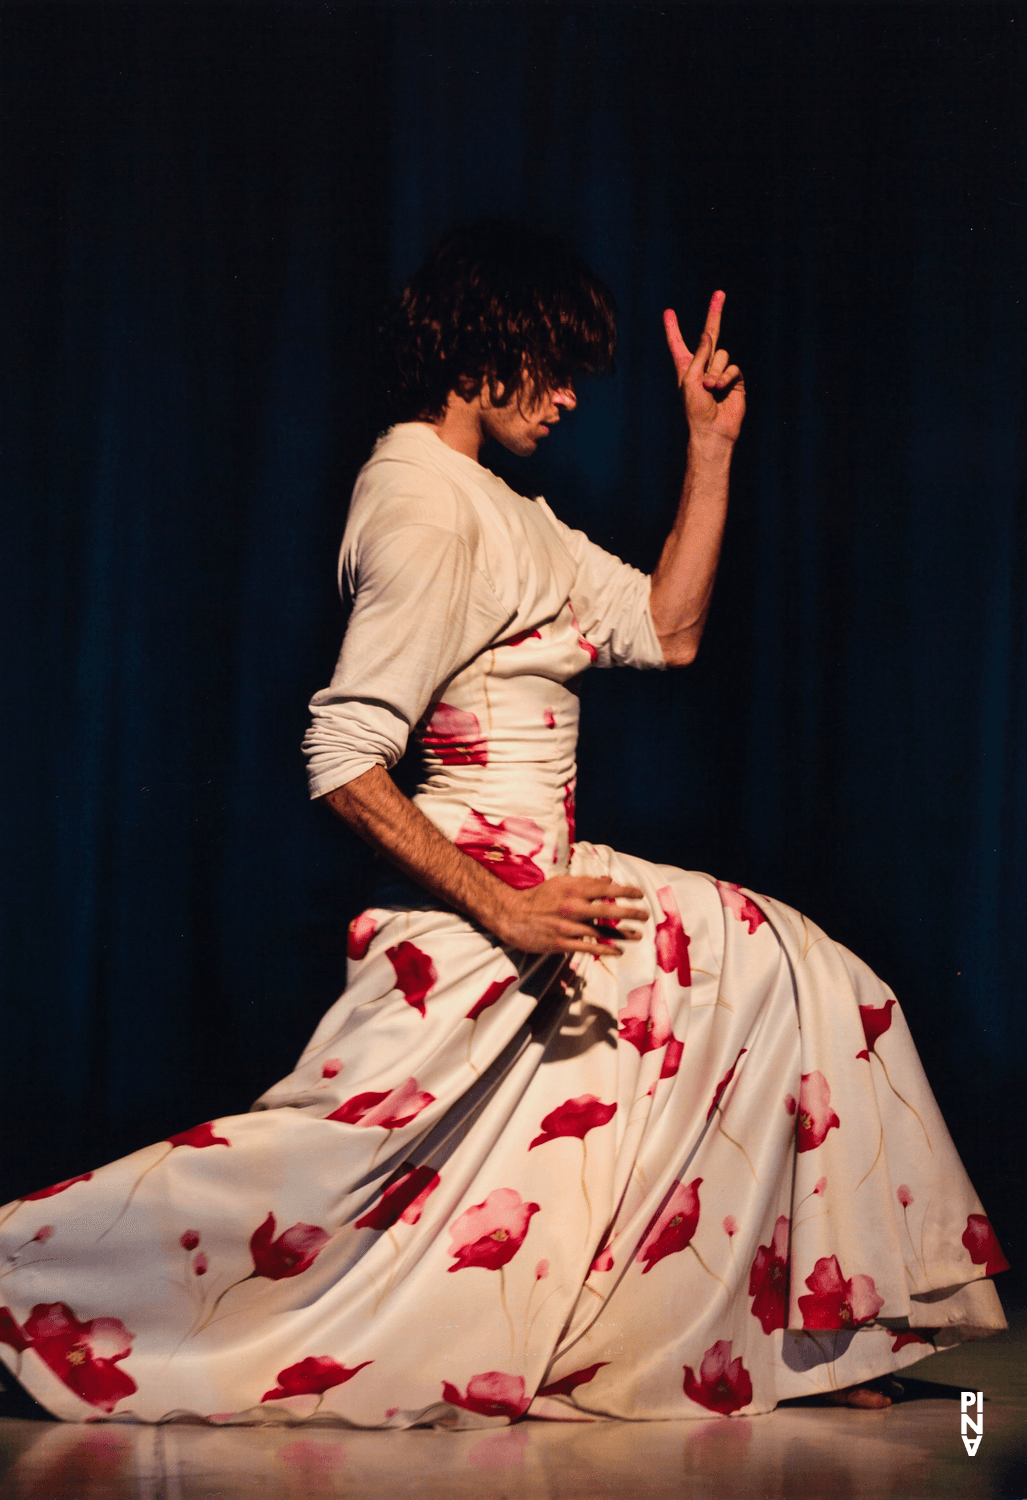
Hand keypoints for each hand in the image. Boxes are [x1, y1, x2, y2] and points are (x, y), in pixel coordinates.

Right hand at [490, 876, 649, 955]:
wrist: (512, 915)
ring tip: (638, 935)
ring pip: (601, 931)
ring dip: (622, 934)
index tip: (639, 894)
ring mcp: (567, 926)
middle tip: (645, 914)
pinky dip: (605, 950)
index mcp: (572, 889)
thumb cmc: (538, 897)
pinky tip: (618, 951)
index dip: (625, 891)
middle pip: (608, 910)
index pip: (605, 888)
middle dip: (630, 912)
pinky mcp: (561, 943)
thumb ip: (584, 882)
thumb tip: (608, 880)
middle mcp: (572, 907)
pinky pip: (588, 947)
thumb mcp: (560, 883)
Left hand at [663, 292, 745, 447]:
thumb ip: (699, 355)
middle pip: (711, 334)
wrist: (712, 430)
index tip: (668, 312)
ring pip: (721, 355)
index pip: (678, 343)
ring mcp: (720, 371)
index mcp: (686, 367)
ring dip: (716, 371)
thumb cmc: (695, 408)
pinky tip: (720, 389)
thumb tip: (707, 333)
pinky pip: (733, 368)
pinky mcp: (735, 380)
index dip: (673, 329)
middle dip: (715, 313)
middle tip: (720, 293)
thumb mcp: (690, 379)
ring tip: (710, 388)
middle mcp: (703, 366)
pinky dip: (726, 376)